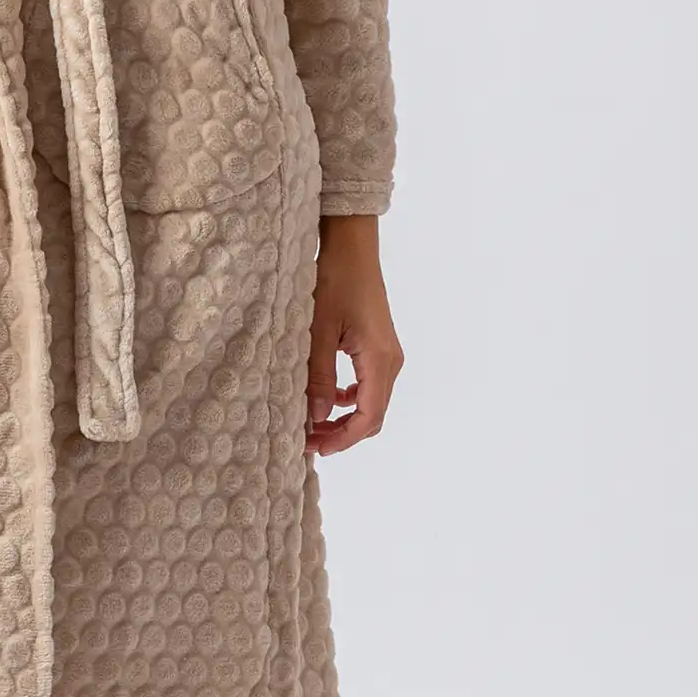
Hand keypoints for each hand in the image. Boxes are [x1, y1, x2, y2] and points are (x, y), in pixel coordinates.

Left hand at [306, 214, 402, 457]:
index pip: (369, 416)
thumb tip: (315, 418)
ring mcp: (386, 353)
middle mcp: (390, 361)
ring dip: (344, 417)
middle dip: (342, 433)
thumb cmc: (334, 281)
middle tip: (307, 442)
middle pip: (373, 414)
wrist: (351, 247)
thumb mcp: (318, 330)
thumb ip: (318, 376)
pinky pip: (367, 384)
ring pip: (370, 401)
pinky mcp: (377, 346)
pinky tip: (325, 396)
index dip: (344, 439)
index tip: (316, 449)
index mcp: (379, 359)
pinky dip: (348, 398)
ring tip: (312, 424)